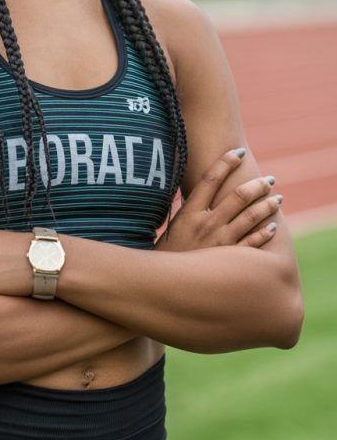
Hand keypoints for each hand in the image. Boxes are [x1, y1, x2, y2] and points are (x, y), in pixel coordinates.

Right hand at [156, 148, 281, 252]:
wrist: (162, 287)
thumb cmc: (165, 257)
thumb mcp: (171, 229)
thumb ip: (187, 211)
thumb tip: (197, 193)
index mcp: (189, 213)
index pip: (210, 178)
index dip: (226, 162)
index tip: (238, 152)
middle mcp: (206, 224)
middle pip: (238, 195)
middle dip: (258, 184)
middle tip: (269, 179)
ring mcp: (220, 242)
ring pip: (252, 216)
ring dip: (268, 205)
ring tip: (277, 199)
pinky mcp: (229, 260)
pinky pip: (253, 243)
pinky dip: (265, 233)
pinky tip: (273, 227)